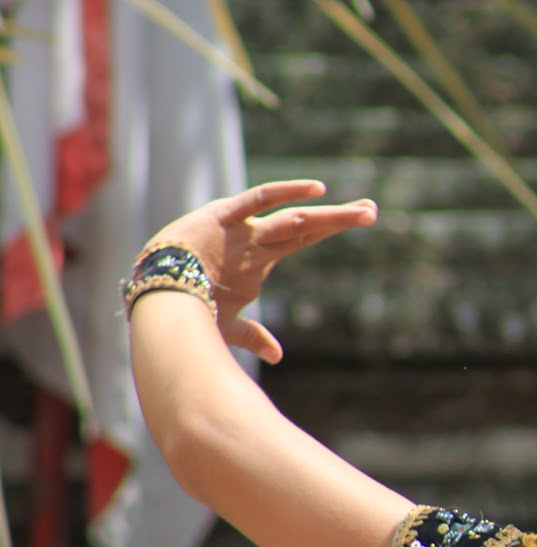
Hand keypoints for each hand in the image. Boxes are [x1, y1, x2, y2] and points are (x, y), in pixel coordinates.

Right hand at [142, 180, 377, 363]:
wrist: (154, 299)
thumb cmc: (188, 312)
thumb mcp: (227, 325)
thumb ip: (253, 335)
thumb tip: (278, 356)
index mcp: (259, 261)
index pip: (303, 240)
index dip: (330, 230)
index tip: (363, 223)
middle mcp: (255, 242)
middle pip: (306, 228)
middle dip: (339, 220)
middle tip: (372, 211)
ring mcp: (241, 230)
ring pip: (293, 218)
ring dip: (328, 215)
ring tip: (364, 211)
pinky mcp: (221, 217)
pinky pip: (258, 200)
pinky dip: (286, 193)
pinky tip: (318, 190)